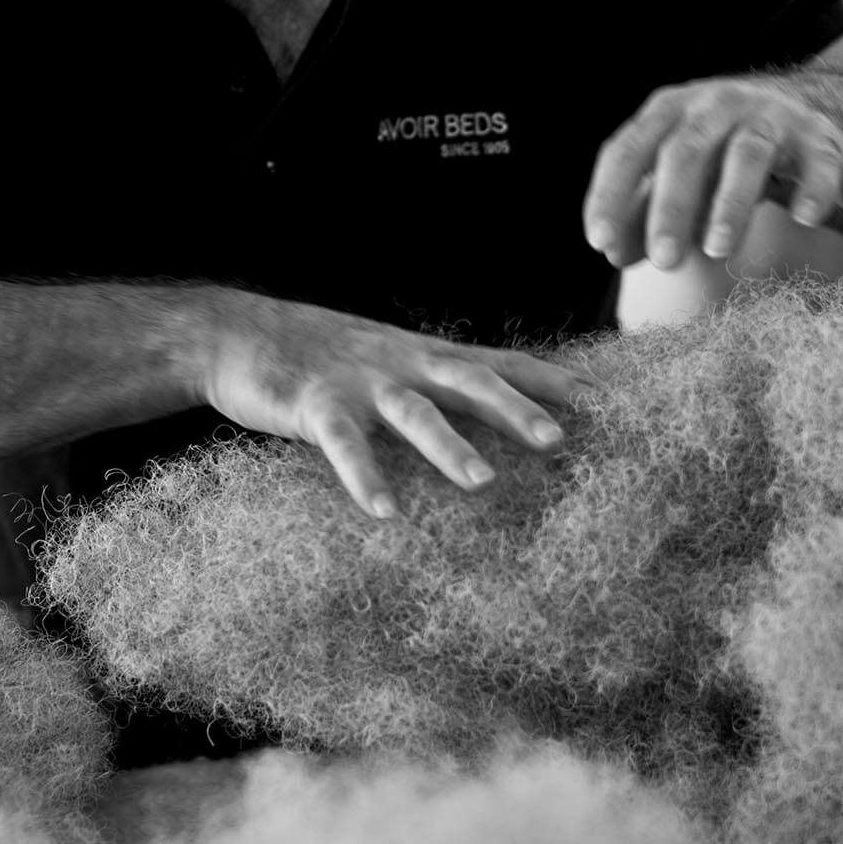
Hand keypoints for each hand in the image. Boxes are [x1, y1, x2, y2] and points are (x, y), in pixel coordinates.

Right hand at [200, 293, 582, 518]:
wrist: (238, 332)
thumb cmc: (321, 356)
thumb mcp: (387, 360)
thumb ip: (433, 386)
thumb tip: (491, 421)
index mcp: (423, 355)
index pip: (499, 362)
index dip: (550, 379)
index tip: (605, 400)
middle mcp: (401, 363)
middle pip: (470, 381)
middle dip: (516, 410)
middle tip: (561, 441)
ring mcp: (359, 382)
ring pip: (413, 412)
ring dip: (450, 447)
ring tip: (483, 483)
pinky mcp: (314, 404)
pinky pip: (343, 445)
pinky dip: (364, 476)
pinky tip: (384, 511)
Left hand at [582, 77, 842, 270]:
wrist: (813, 109)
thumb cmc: (724, 149)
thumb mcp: (680, 174)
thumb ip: (644, 210)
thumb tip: (613, 252)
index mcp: (669, 112)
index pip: (627, 150)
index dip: (611, 195)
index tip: (600, 243)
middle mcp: (716, 105)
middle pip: (686, 151)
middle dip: (671, 208)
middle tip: (664, 262)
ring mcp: (770, 115)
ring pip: (747, 153)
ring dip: (730, 202)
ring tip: (719, 250)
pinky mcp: (819, 136)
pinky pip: (817, 162)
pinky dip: (812, 188)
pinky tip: (803, 219)